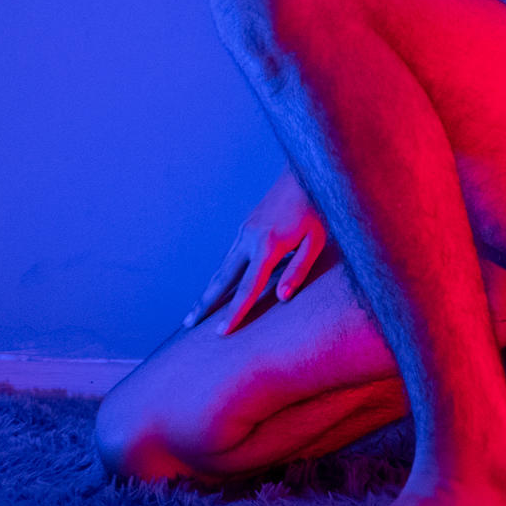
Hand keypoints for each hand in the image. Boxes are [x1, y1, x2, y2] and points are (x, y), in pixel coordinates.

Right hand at [183, 170, 326, 335]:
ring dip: (209, 289)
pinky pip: (230, 256)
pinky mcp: (246, 226)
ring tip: (197, 311)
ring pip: (223, 266)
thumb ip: (299, 270)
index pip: (248, 287)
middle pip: (223, 278)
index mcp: (269, 245)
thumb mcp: (316, 241)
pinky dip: (221, 274)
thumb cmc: (317, 209)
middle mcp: (250, 238)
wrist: (306, 173)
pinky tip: (218, 286)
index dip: (234, 312)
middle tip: (188, 324)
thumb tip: (281, 298)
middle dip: (205, 303)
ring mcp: (245, 230)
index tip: (221, 332)